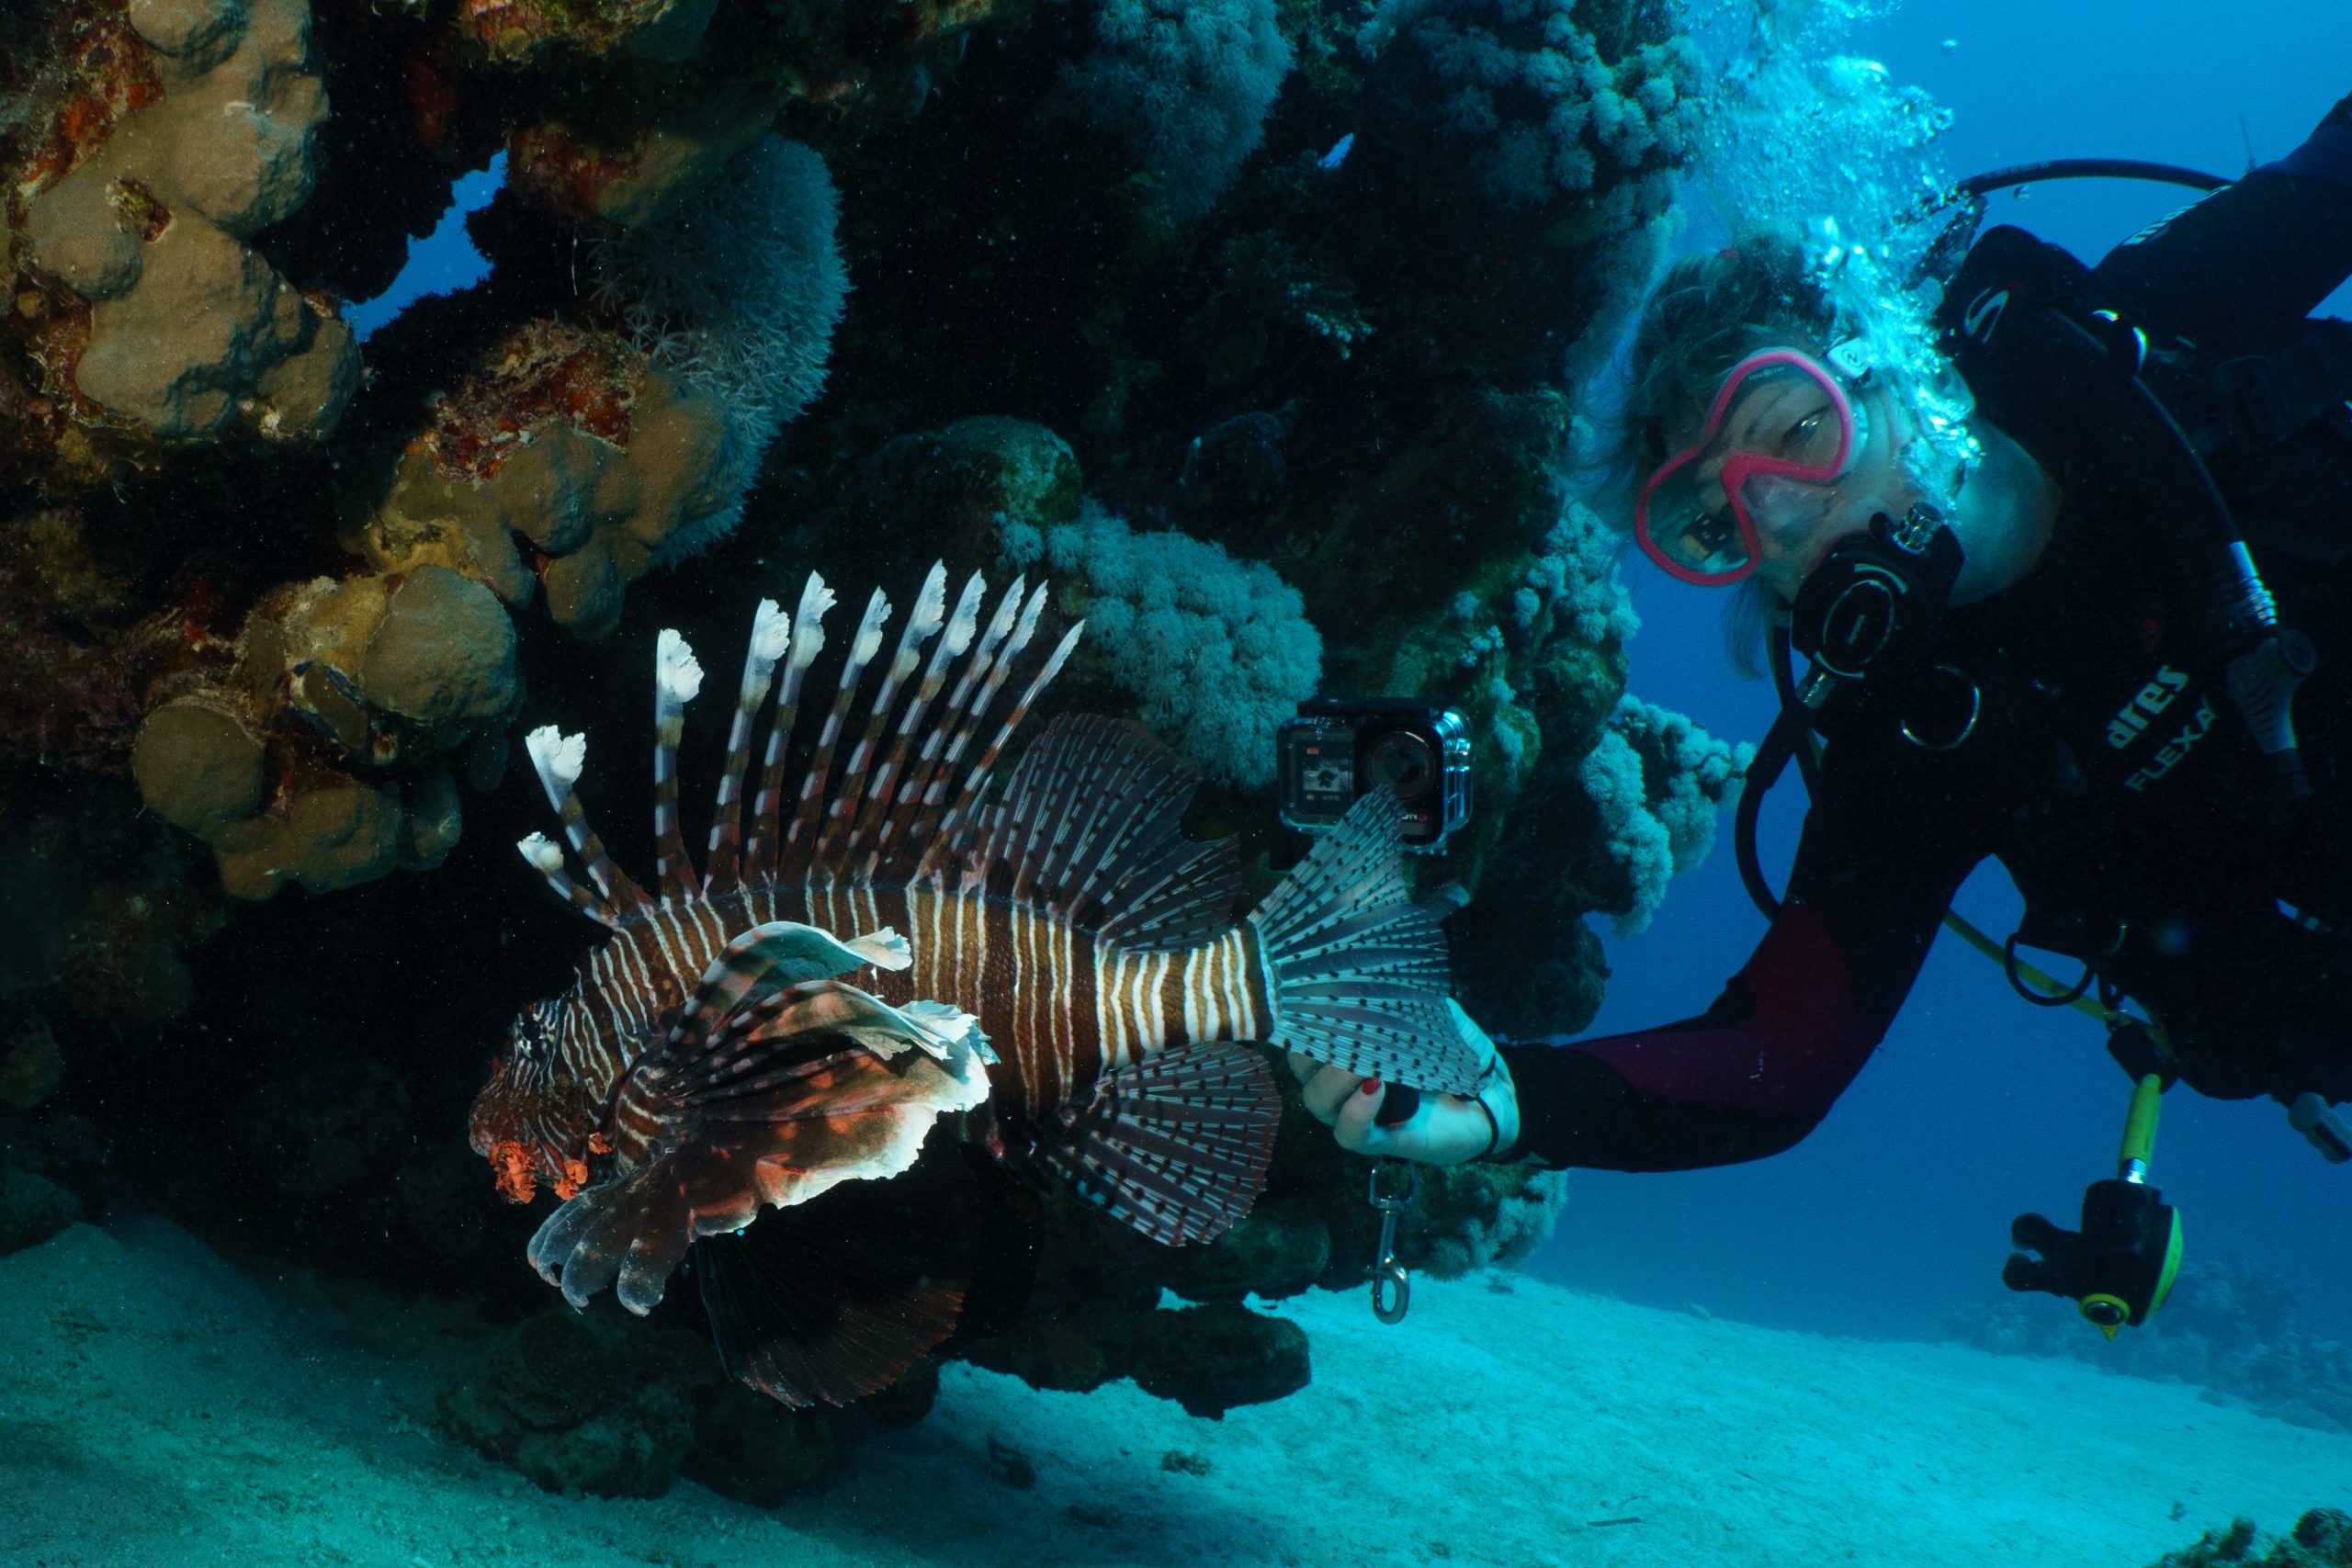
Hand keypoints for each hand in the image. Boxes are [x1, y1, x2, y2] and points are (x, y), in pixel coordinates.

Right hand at [1290, 1000, 1520, 1164]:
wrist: (1490, 1093)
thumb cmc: (1451, 1049)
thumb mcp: (1427, 1011)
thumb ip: (1400, 994)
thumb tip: (1374, 970)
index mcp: (1344, 1051)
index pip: (1302, 1037)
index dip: (1301, 1021)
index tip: (1316, 1000)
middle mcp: (1341, 1084)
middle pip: (1301, 1070)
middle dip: (1314, 1048)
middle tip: (1344, 1030)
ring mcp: (1357, 1114)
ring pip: (1318, 1102)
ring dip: (1334, 1079)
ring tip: (1366, 1063)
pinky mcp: (1380, 1140)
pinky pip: (1350, 1134)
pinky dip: (1356, 1111)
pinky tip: (1375, 1088)